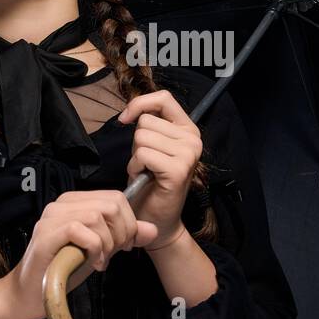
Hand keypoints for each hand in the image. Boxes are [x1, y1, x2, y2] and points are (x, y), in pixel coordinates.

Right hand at [8, 189, 158, 318]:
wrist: (33, 294)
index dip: (128, 222)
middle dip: (121, 232)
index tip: (124, 245)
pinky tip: (90, 262)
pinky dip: (93, 247)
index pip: (115, 197)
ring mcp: (52, 217)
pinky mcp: (46, 234)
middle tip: (112, 253)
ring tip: (99, 259)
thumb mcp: (102, 250)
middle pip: (111, 204)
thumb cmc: (64, 270)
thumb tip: (151, 229)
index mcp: (75, 203)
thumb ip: (125, 237)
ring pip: (97, 216)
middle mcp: (62, 204)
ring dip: (106, 243)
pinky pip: (81, 230)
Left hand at [118, 89, 202, 252]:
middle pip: (146, 121)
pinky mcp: (178, 170)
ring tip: (145, 172)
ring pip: (142, 137)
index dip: (140, 104)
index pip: (163, 98)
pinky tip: (144, 178)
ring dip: (135, 156)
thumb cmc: (149, 182)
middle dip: (136, 142)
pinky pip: (143, 154)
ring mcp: (188, 154)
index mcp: (188, 129)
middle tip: (146, 163)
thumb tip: (129, 112)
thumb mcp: (151, 146)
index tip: (125, 119)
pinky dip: (136, 167)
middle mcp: (193, 139)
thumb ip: (149, 125)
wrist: (156, 220)